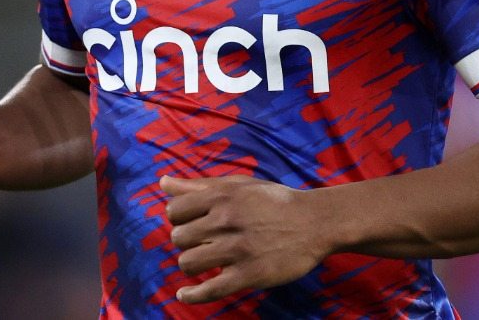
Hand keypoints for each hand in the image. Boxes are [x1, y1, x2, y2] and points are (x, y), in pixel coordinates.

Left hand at [161, 175, 331, 303]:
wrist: (316, 223)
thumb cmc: (274, 201)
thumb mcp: (239, 185)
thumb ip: (200, 185)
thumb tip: (162, 182)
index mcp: (223, 197)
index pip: (175, 210)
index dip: (179, 218)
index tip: (191, 222)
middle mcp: (227, 221)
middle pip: (179, 237)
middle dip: (186, 241)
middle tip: (202, 242)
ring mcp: (238, 249)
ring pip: (188, 263)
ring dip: (191, 264)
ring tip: (204, 261)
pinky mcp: (249, 274)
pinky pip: (210, 290)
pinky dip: (192, 295)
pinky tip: (185, 294)